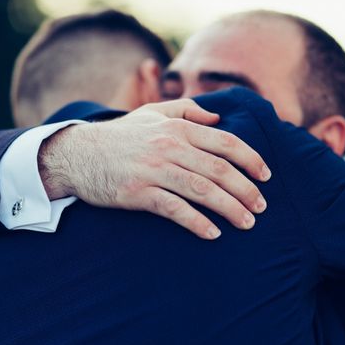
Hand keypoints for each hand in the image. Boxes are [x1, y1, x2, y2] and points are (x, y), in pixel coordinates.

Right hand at [39, 99, 270, 238]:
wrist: (77, 154)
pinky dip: (196, 222)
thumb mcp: (151, 113)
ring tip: (247, 222)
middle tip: (262, 207)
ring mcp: (153, 170)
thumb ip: (186, 110)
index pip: (225, 142)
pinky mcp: (137, 193)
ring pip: (202, 190)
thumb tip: (216, 118)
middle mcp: (169, 147)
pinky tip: (212, 233)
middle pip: (219, 169)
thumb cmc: (120, 134)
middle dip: (246, 189)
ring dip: (229, 208)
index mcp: (177, 127)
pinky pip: (174, 209)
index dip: (251, 159)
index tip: (267, 176)